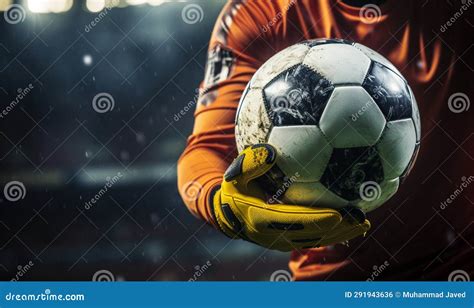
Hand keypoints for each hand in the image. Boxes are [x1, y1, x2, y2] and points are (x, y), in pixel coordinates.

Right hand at [210, 144, 370, 251]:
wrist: (227, 213)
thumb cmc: (235, 188)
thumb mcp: (235, 173)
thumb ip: (249, 163)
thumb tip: (269, 152)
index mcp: (262, 218)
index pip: (294, 221)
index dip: (316, 220)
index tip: (338, 215)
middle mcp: (274, 235)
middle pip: (311, 235)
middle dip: (337, 230)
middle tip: (362, 220)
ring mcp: (281, 241)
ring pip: (315, 241)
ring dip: (340, 235)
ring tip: (363, 225)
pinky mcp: (287, 241)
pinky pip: (312, 240)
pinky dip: (332, 235)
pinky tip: (349, 225)